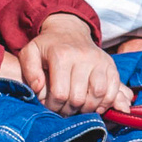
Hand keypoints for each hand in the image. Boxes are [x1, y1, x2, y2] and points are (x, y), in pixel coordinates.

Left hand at [15, 15, 131, 114]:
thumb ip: (29, 70)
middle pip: (78, 97)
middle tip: (63, 109)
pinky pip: (113, 89)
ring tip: (78, 108)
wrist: (69, 32)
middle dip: (69, 110)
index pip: (59, 93)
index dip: (53, 106)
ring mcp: (99, 60)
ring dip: (87, 108)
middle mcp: (83, 57)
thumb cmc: (48, 47)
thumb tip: (38, 88)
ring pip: (98, 94)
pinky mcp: (110, 65)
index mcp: (61, 55)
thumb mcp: (30, 52)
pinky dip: (106, 101)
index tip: (50, 105)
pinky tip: (95, 104)